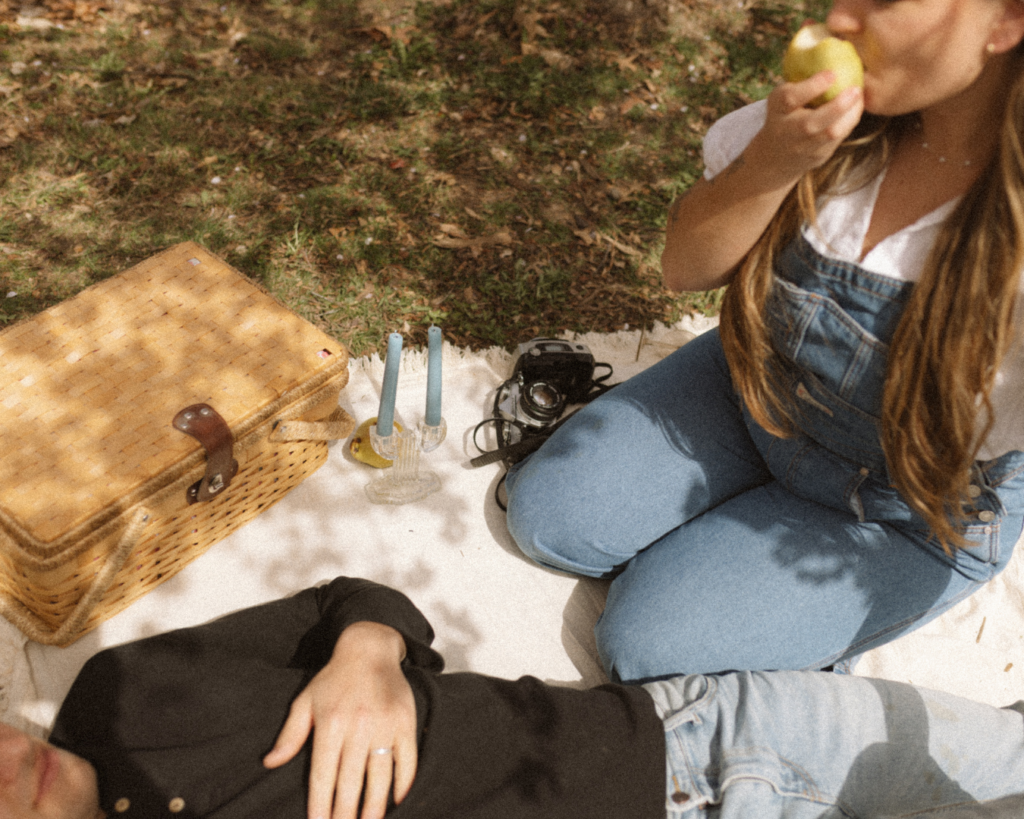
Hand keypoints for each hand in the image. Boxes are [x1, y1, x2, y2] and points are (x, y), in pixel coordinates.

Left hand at [263, 621, 417, 818]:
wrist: (370, 648)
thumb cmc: (334, 679)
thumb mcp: (306, 701)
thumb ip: (290, 734)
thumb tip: (270, 763)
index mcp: (329, 723)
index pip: (322, 775)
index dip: (319, 804)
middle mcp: (357, 725)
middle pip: (350, 781)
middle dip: (345, 812)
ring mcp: (384, 724)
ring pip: (379, 775)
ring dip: (374, 805)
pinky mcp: (405, 721)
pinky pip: (407, 758)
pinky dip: (404, 781)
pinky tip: (397, 799)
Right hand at [749, 70, 863, 184]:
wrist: (775, 155)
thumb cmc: (784, 112)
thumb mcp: (783, 93)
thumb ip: (799, 68)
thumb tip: (816, 26)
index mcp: (777, 109)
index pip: (790, 98)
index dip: (811, 86)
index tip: (831, 73)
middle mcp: (787, 130)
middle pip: (811, 123)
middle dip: (836, 106)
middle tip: (855, 89)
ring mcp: (803, 147)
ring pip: (830, 134)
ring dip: (849, 115)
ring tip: (859, 97)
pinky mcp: (818, 156)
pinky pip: (838, 139)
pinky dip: (849, 122)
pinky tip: (856, 108)